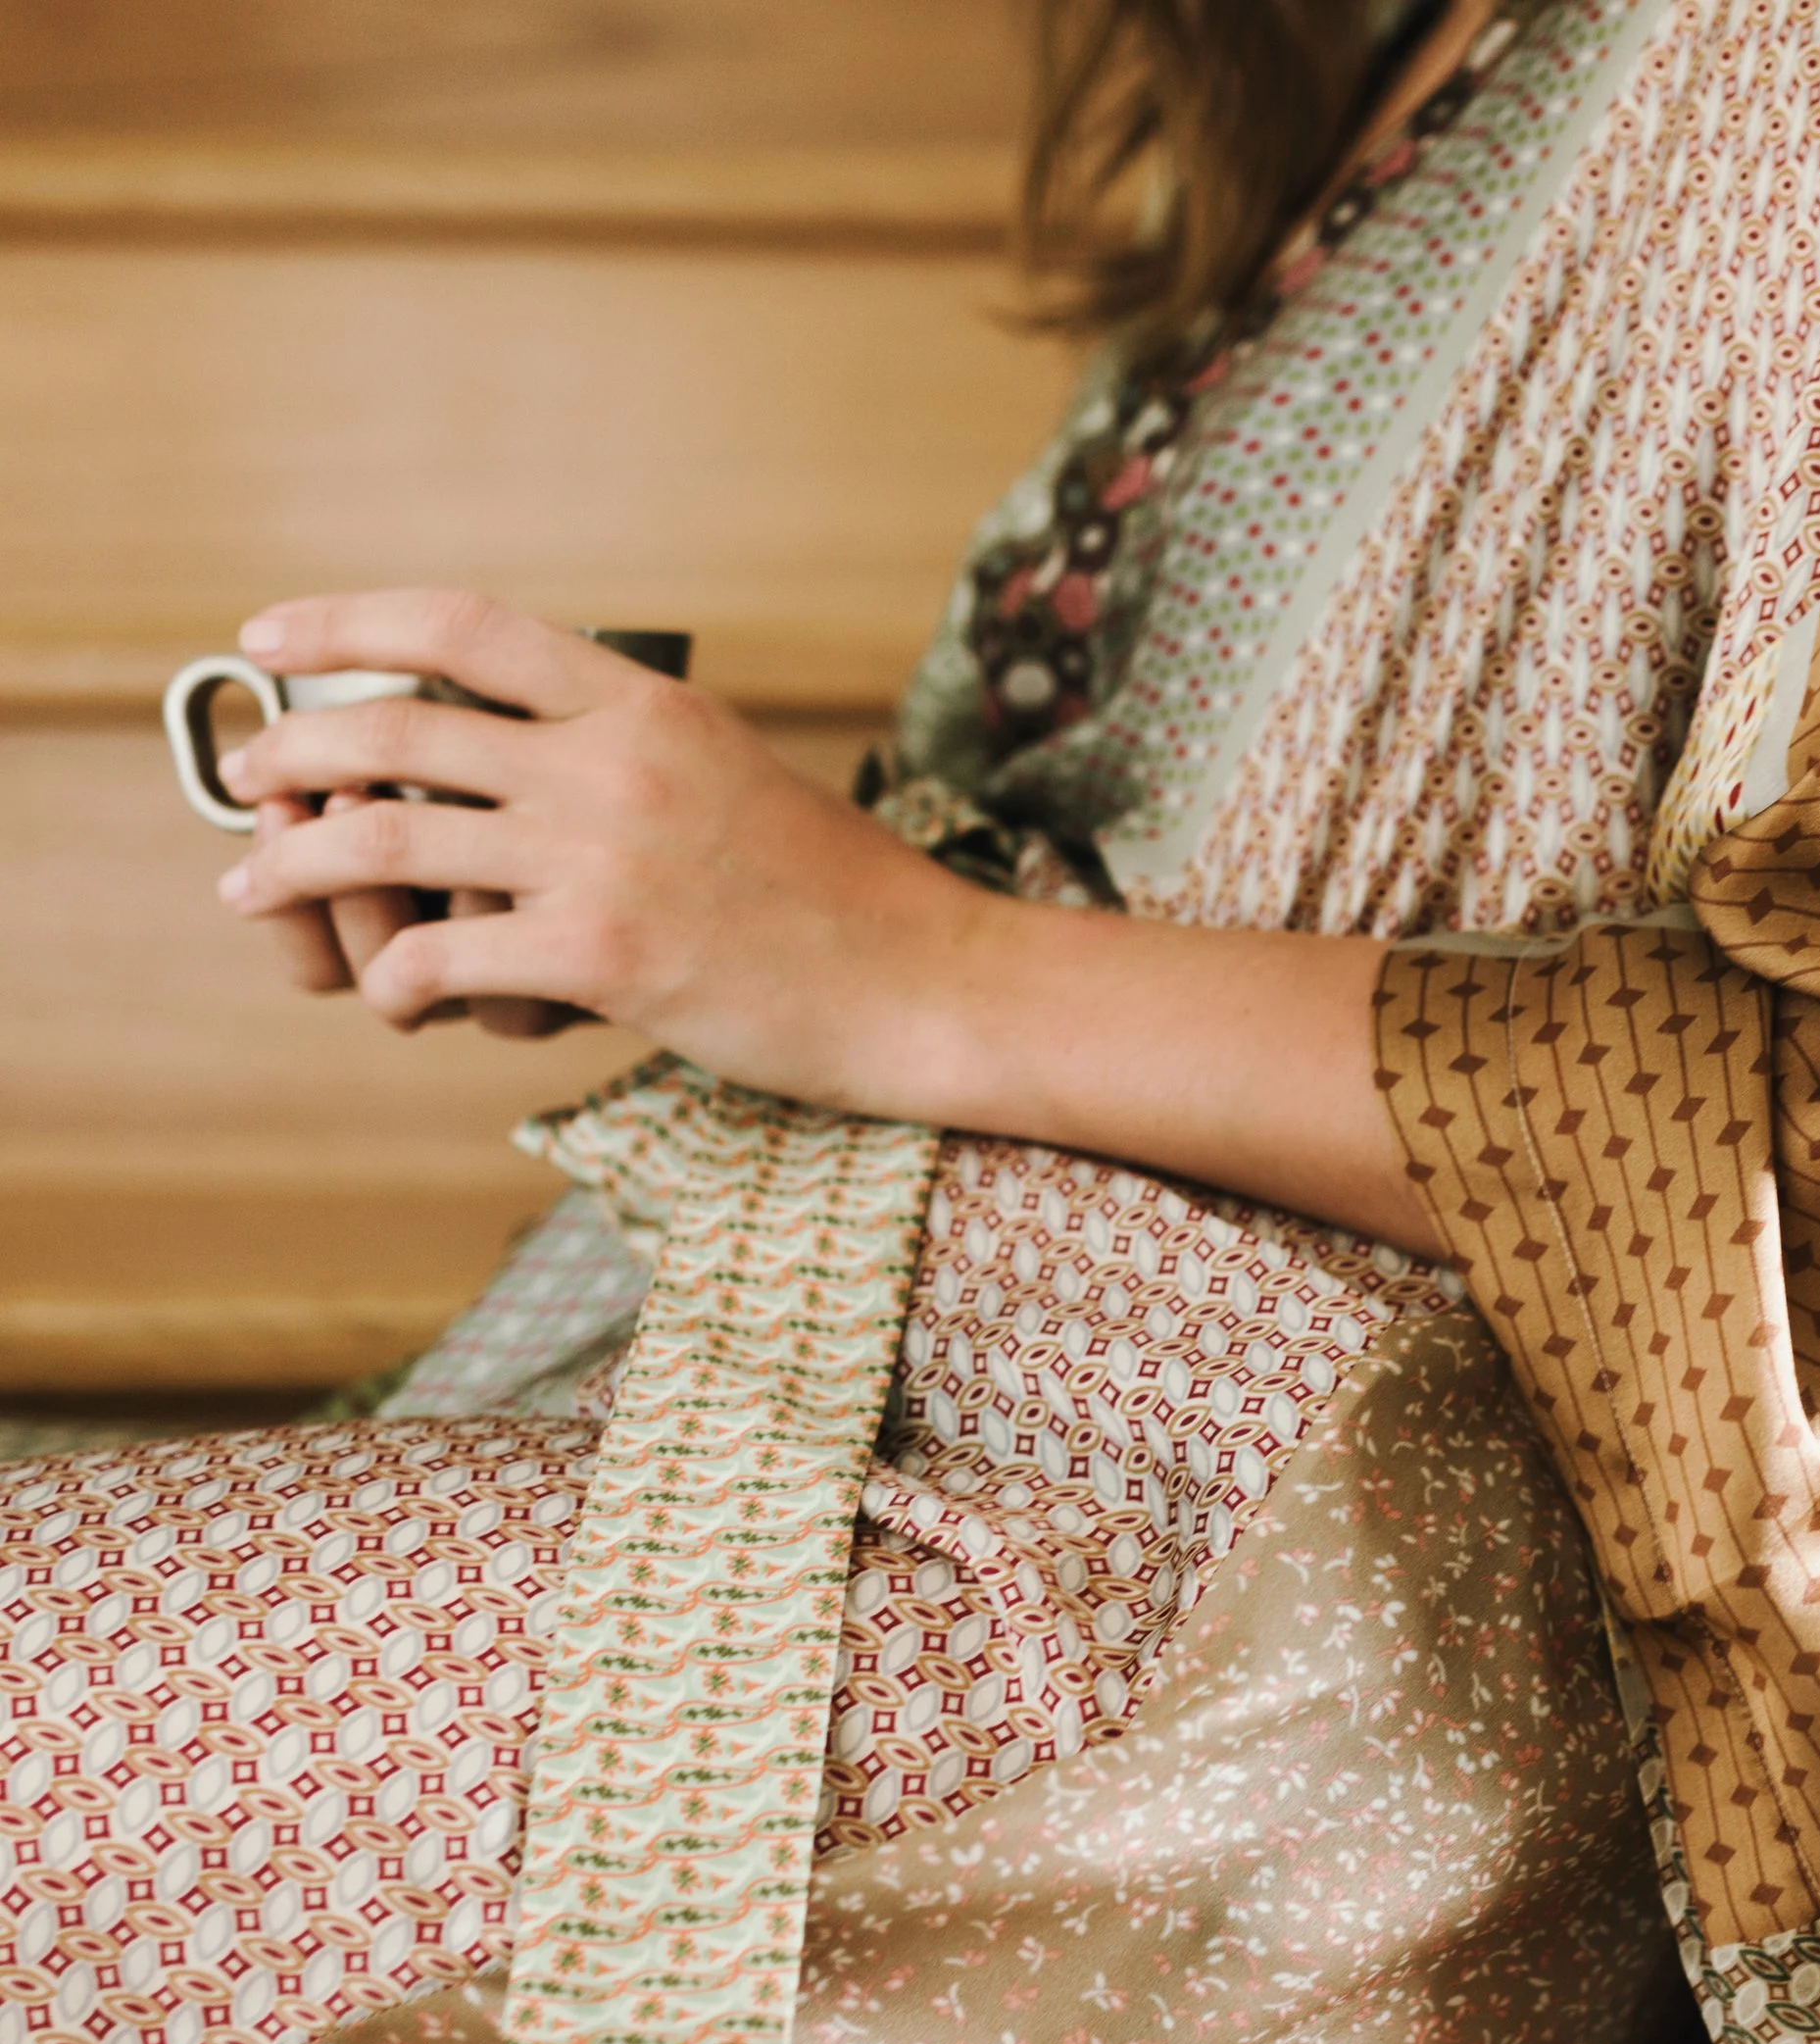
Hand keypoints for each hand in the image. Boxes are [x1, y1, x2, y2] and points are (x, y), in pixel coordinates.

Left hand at [214, 590, 974, 1107]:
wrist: (930, 984)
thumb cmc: (844, 898)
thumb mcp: (737, 776)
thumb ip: (634, 752)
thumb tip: (530, 755)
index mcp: (647, 704)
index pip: (465, 627)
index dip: (345, 621)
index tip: (268, 637)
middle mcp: (614, 762)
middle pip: (398, 727)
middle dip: (292, 751)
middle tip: (244, 780)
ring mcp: (606, 858)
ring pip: (390, 840)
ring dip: (297, 867)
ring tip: (255, 886)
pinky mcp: (607, 957)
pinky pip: (443, 960)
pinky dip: (395, 982)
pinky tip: (395, 1000)